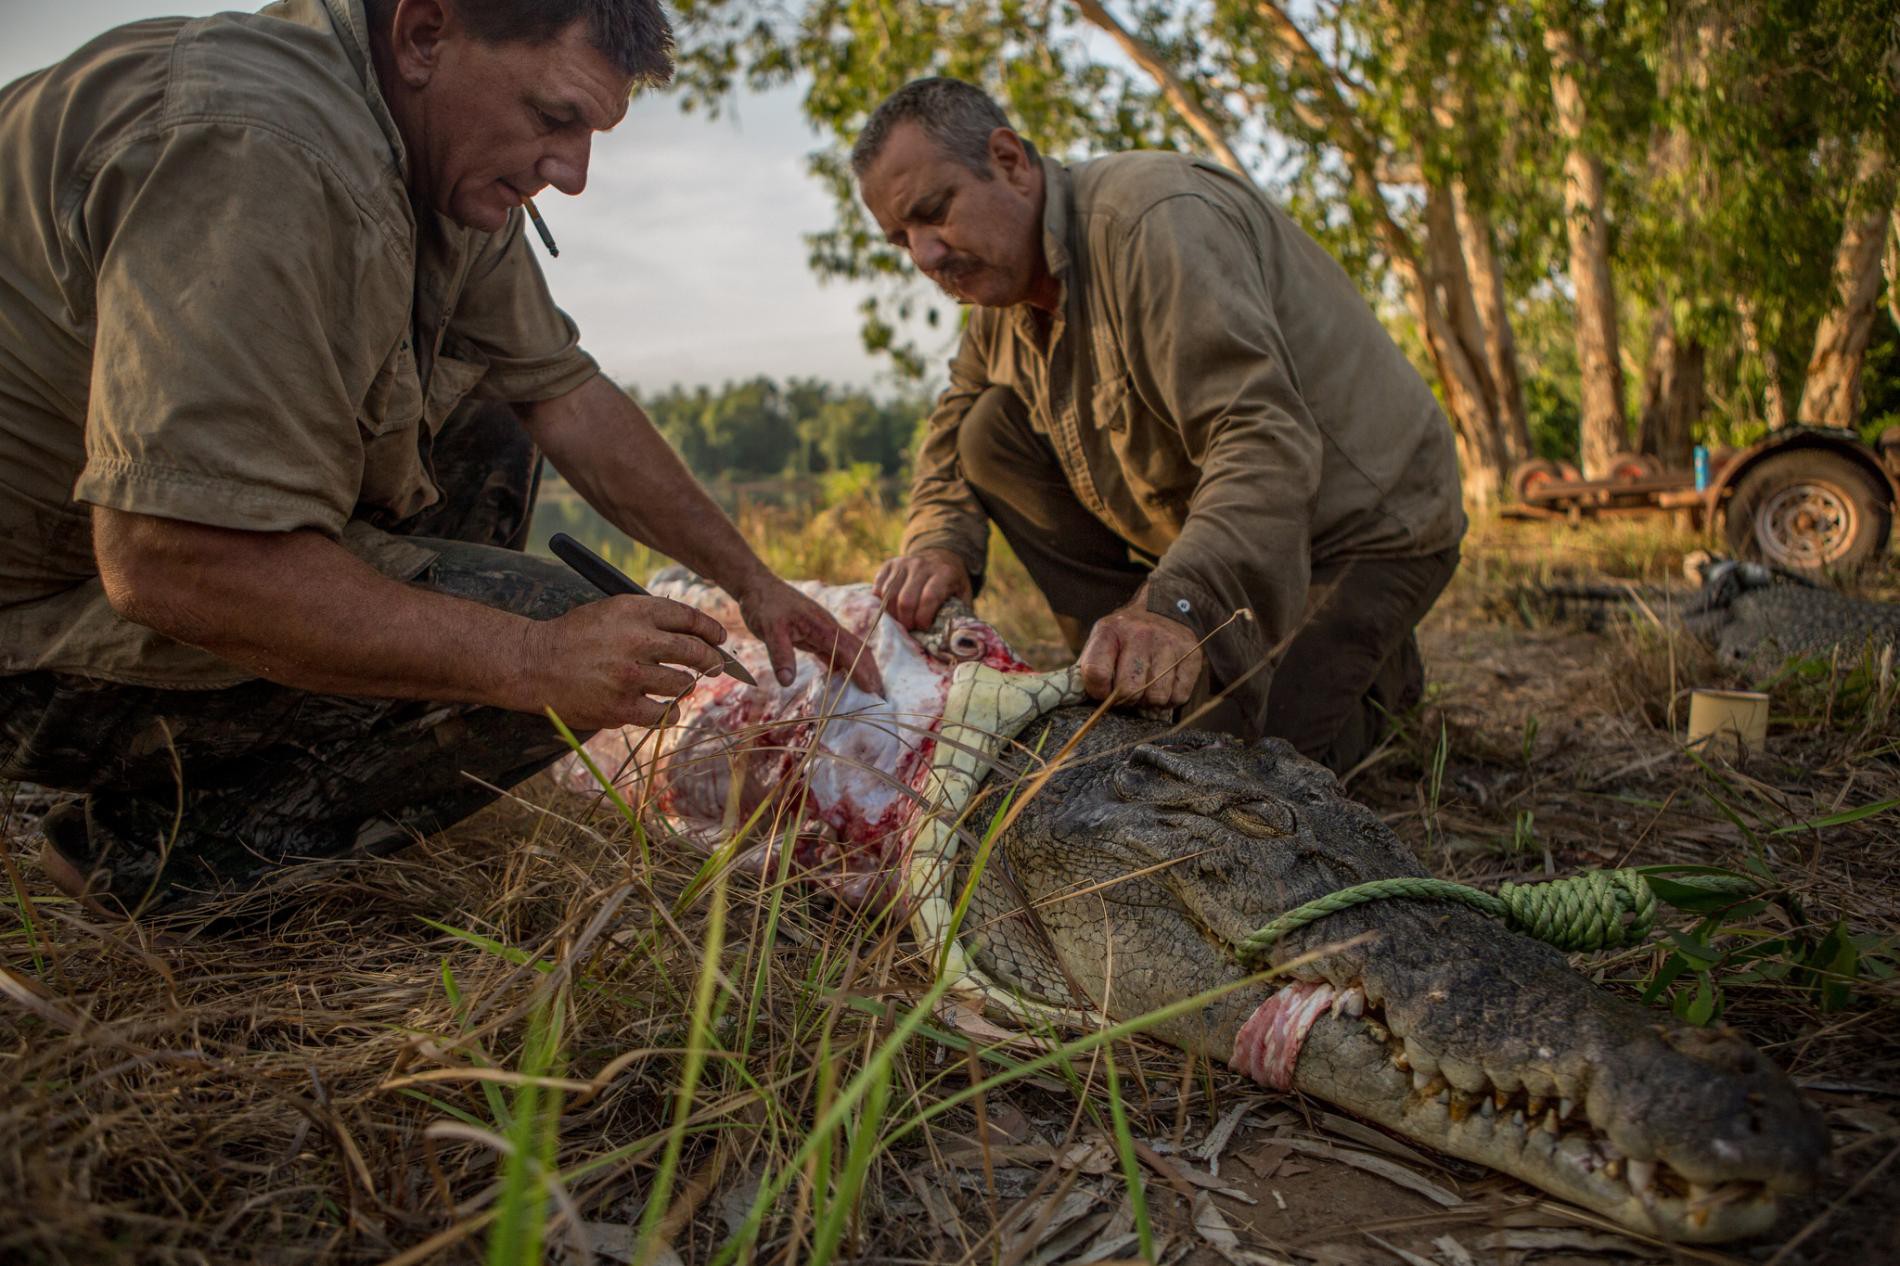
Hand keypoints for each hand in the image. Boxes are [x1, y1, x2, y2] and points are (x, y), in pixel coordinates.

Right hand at [526, 594, 730, 728]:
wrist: (534, 664)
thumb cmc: (574, 637)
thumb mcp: (611, 611)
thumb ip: (649, 619)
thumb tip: (696, 635)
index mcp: (635, 611)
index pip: (689, 618)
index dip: (711, 630)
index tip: (720, 639)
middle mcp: (636, 640)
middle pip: (695, 652)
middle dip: (712, 661)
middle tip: (715, 667)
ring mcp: (630, 675)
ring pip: (682, 684)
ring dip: (684, 687)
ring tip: (677, 687)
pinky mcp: (622, 706)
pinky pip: (664, 714)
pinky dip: (669, 713)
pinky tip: (665, 709)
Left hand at [736, 573, 884, 695]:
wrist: (758, 587)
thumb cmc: (764, 605)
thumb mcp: (769, 630)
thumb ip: (780, 654)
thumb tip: (787, 682)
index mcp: (824, 627)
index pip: (851, 652)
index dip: (862, 672)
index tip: (873, 692)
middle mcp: (830, 630)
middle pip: (859, 652)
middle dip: (871, 673)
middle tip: (881, 698)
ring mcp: (824, 632)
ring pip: (850, 653)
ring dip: (861, 672)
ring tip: (869, 694)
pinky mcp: (816, 636)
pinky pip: (836, 654)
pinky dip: (844, 669)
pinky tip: (844, 683)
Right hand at [873, 549, 972, 629]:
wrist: (941, 557)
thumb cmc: (952, 584)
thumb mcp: (963, 595)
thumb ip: (961, 615)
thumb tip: (956, 641)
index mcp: (944, 573)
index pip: (929, 598)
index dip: (923, 618)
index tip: (923, 628)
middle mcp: (922, 565)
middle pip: (906, 599)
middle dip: (906, 621)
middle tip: (910, 629)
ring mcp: (904, 563)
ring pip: (889, 595)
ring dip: (892, 615)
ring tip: (900, 622)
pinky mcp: (890, 564)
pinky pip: (878, 588)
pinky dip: (881, 603)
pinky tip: (891, 610)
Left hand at [1076, 601, 1202, 709]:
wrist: (1161, 609)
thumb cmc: (1124, 639)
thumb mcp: (1100, 643)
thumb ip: (1089, 671)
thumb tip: (1082, 702)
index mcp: (1109, 631)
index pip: (1096, 673)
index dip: (1099, 692)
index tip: (1103, 692)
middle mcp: (1140, 633)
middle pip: (1129, 689)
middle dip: (1126, 700)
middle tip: (1128, 694)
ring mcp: (1168, 643)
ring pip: (1156, 696)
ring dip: (1149, 701)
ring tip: (1146, 688)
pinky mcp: (1191, 654)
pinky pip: (1179, 696)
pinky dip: (1170, 699)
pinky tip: (1164, 686)